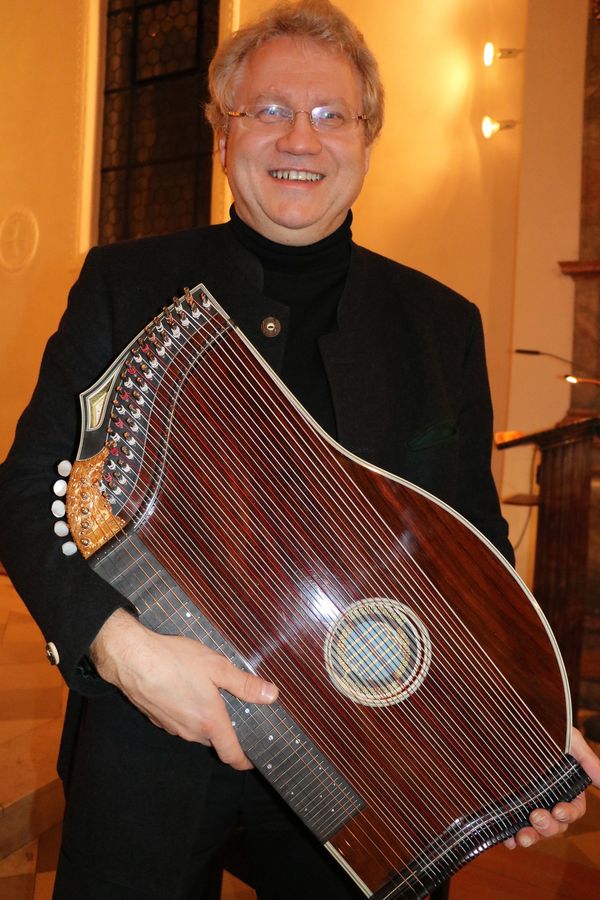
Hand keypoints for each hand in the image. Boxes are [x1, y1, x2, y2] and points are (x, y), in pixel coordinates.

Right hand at [90, 608, 277, 769]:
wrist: (132, 659)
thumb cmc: (174, 660)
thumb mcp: (217, 667)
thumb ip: (245, 684)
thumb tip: (271, 695)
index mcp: (209, 721)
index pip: (231, 754)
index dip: (244, 761)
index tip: (253, 760)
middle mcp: (191, 730)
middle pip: (214, 740)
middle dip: (225, 730)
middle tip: (235, 709)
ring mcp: (172, 726)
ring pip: (196, 729)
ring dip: (205, 718)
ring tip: (209, 693)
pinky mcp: (157, 718)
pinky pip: (180, 720)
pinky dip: (187, 711)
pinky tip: (186, 688)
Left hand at [504, 727, 599, 848]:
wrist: (510, 718)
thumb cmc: (545, 728)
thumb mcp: (569, 740)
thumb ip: (588, 761)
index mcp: (565, 787)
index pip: (573, 810)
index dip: (568, 814)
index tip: (559, 810)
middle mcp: (547, 799)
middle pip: (555, 824)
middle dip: (548, 826)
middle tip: (535, 817)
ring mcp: (525, 802)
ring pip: (534, 829)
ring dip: (531, 836)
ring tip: (521, 836)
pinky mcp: (505, 802)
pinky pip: (509, 826)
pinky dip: (509, 836)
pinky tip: (506, 838)